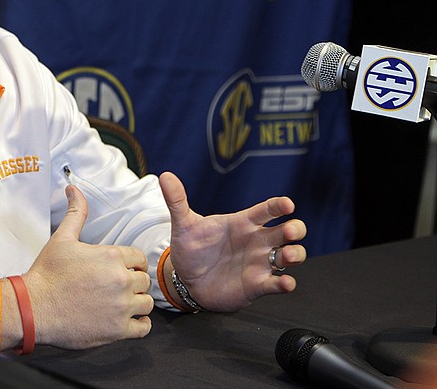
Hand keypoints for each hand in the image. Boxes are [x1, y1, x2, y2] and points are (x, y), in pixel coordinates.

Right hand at [21, 185, 153, 348]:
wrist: (33, 308)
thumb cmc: (47, 274)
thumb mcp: (62, 238)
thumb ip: (76, 213)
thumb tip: (74, 190)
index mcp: (111, 256)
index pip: (139, 258)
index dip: (130, 264)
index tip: (118, 270)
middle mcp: (120, 280)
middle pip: (143, 280)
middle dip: (132, 283)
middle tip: (114, 288)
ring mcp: (121, 306)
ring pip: (147, 303)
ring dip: (136, 303)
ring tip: (119, 304)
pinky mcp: (118, 330)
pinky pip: (144, 327)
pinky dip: (138, 324)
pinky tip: (124, 320)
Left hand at [160, 171, 306, 311]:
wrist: (184, 278)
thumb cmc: (191, 248)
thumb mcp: (184, 224)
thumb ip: (177, 201)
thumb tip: (165, 176)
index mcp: (242, 223)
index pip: (267, 210)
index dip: (280, 205)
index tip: (287, 204)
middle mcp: (256, 241)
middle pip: (287, 231)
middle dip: (294, 229)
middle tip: (288, 231)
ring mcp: (259, 263)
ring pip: (290, 256)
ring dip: (295, 254)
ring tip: (287, 255)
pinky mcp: (257, 285)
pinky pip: (277, 284)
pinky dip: (285, 284)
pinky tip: (285, 283)